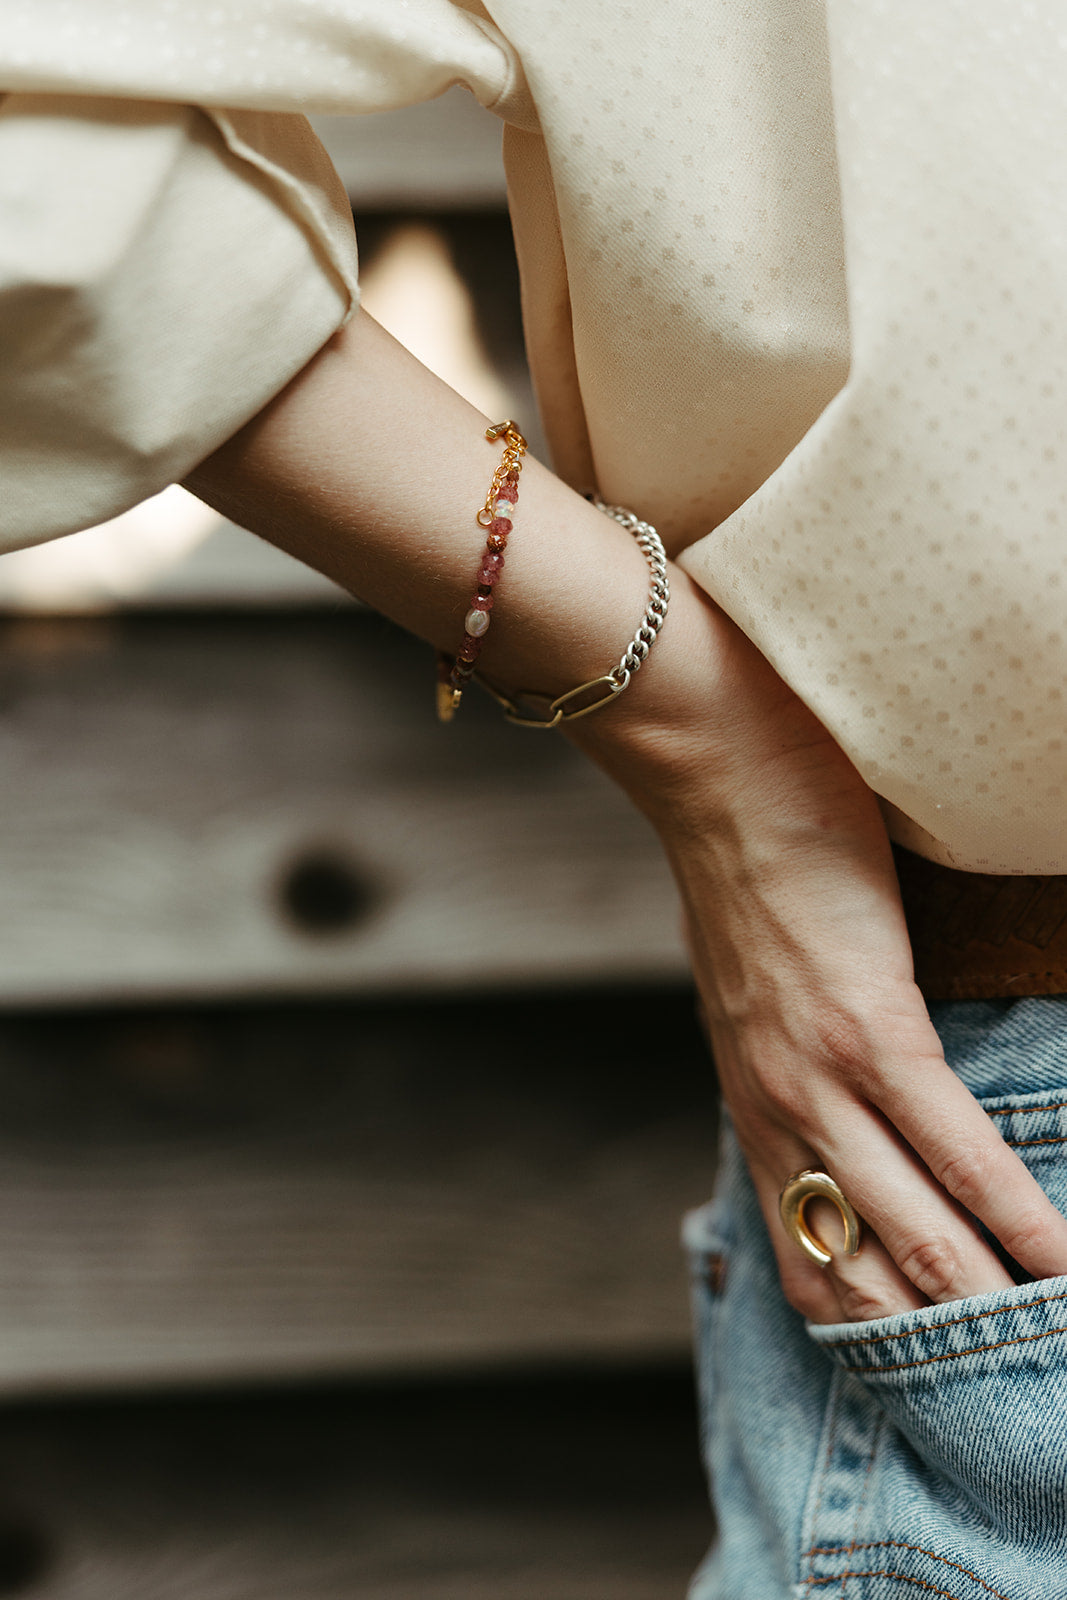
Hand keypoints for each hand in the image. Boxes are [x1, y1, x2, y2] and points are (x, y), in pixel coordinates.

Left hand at [571, 571, 1066, 1322]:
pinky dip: (1014, 1215)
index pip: (808, 1266)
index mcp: (754, 1112)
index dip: (875, 1337)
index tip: (932, 1387)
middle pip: (864, 1276)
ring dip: (990, 1305)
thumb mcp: (756, 992)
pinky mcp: (868, 1029)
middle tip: (1007, 1401)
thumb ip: (799, 1059)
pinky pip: (953, 1146)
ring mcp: (818, 1080)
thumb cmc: (749, 867)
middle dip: (941, 1347)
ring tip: (1047, 1350)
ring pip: (914, 1232)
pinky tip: (1059, 1263)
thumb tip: (861, 1094)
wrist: (715, 771)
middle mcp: (777, 1118)